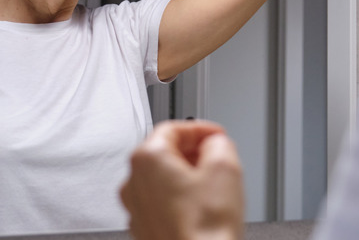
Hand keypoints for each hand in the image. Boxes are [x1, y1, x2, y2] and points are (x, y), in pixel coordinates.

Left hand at [120, 120, 243, 239]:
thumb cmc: (204, 229)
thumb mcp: (225, 167)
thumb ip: (219, 142)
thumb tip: (215, 143)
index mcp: (147, 159)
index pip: (173, 128)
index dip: (200, 129)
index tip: (216, 135)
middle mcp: (133, 183)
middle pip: (164, 153)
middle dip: (193, 153)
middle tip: (218, 158)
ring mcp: (136, 209)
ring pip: (162, 180)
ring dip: (187, 178)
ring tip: (214, 187)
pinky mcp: (145, 230)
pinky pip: (162, 205)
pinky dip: (181, 201)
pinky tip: (203, 211)